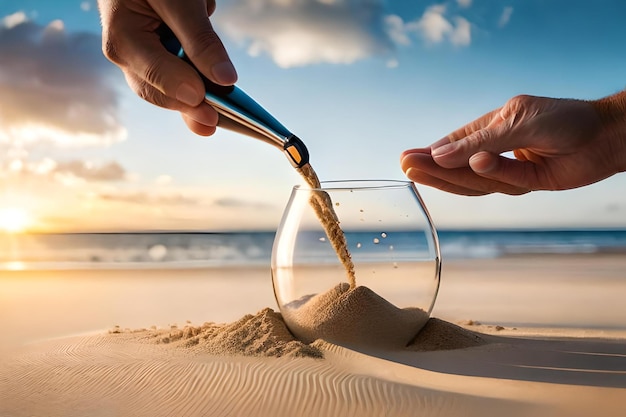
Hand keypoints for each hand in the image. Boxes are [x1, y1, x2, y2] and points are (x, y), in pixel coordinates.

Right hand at [97, 0, 236, 135]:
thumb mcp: (180, 1)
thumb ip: (200, 39)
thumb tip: (224, 79)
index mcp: (122, 36)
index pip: (154, 71)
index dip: (181, 88)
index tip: (205, 99)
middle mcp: (127, 54)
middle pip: (157, 91)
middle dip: (188, 107)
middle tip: (215, 120)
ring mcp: (141, 60)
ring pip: (168, 92)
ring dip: (193, 103)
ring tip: (217, 119)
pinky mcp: (157, 60)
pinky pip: (178, 82)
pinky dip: (197, 89)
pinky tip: (214, 100)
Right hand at [401, 94, 625, 194]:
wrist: (607, 135)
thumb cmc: (564, 119)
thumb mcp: (517, 121)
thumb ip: (480, 141)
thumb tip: (439, 153)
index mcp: (492, 129)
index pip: (454, 145)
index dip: (430, 153)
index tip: (405, 158)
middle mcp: (498, 151)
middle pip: (458, 165)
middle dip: (432, 167)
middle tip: (405, 167)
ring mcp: (511, 169)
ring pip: (476, 179)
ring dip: (451, 174)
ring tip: (423, 169)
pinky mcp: (528, 184)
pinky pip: (505, 182)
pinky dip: (493, 172)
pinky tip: (477, 161)